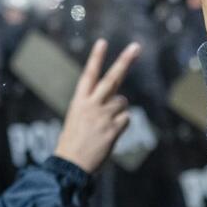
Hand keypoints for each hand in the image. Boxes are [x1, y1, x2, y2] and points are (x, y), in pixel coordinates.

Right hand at [54, 39, 140, 173]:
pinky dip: (121, 125)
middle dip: (124, 61)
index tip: (103, 42)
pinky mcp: (112, 129)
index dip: (96, 58)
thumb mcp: (78, 118)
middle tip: (136, 46)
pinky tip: (110, 134)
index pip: (89, 74)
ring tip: (105, 126)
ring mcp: (102, 116)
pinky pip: (126, 119)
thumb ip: (97, 105)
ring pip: (122, 102)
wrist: (70, 165)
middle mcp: (91, 105)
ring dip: (119, 111)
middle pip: (112, 79)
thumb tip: (121, 99)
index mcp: (79, 101)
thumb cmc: (73, 142)